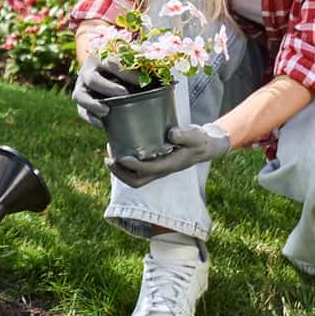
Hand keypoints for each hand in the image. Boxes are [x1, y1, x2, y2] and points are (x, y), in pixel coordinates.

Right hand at [72, 55, 137, 127]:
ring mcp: (81, 87)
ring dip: (92, 104)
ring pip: (79, 96)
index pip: (110, 63)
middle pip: (92, 79)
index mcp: (101, 58)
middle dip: (108, 88)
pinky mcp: (81, 101)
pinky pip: (81, 111)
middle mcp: (88, 72)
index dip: (125, 73)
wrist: (109, 73)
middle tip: (124, 94)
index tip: (141, 81)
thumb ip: (139, 70)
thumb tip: (150, 80)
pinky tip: (101, 125)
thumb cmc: (124, 69)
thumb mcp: (131, 65)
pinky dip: (90, 118)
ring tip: (106, 111)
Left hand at [107, 123, 231, 186]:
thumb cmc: (199, 141)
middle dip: (120, 173)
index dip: (132, 166)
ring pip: (134, 179)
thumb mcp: (196, 136)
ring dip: (119, 171)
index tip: (120, 157)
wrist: (204, 147)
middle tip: (109, 159)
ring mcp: (157, 170)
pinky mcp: (154, 165)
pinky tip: (118, 151)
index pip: (148, 170)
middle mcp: (161, 171)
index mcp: (170, 165)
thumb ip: (185, 135)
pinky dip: (124, 165)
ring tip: (110, 155)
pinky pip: (136, 171)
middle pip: (136, 181)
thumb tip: (170, 133)